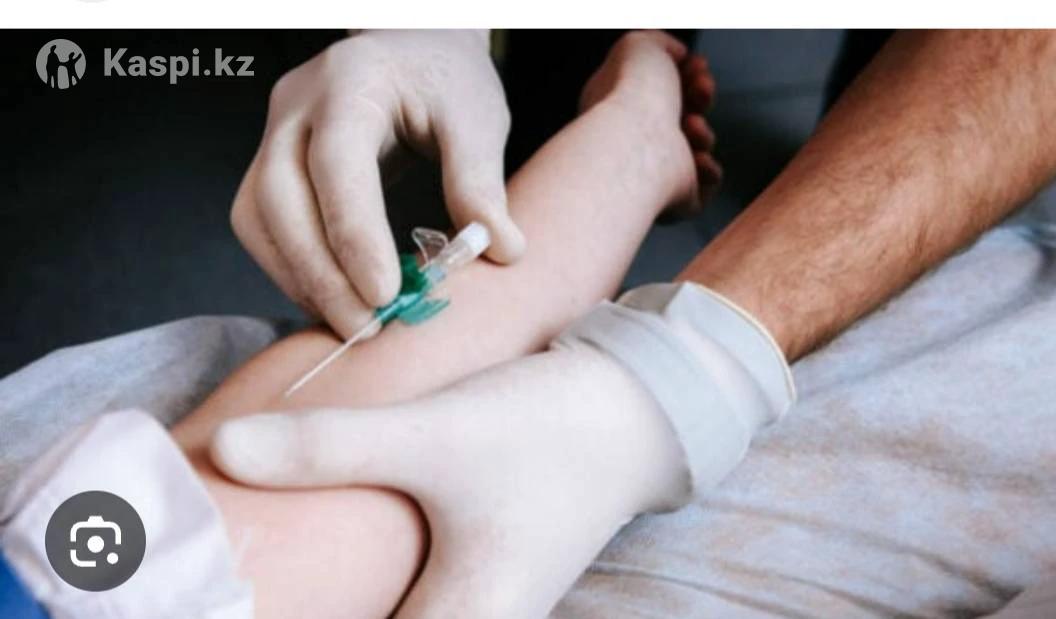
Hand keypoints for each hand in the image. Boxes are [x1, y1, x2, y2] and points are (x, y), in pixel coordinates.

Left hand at [211, 281, 794, 617]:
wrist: (637, 407)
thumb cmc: (548, 432)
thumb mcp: (436, 436)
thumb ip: (330, 447)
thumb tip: (225, 452)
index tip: (231, 605)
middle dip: (311, 607)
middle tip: (238, 589)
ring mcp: (478, 601)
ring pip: (394, 615)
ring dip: (342, 601)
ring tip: (270, 579)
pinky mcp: (478, 570)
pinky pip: (410, 600)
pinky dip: (367, 589)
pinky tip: (330, 559)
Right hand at [231, 30, 524, 336]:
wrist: (413, 49)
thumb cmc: (446, 79)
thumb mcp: (476, 115)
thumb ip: (480, 179)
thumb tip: (501, 249)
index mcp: (350, 83)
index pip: (336, 163)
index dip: (353, 233)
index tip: (384, 294)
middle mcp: (297, 107)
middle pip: (278, 198)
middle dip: (318, 273)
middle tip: (366, 327)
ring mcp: (275, 135)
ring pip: (256, 218)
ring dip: (299, 278)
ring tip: (352, 321)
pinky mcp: (271, 166)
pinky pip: (262, 227)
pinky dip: (293, 270)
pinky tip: (336, 298)